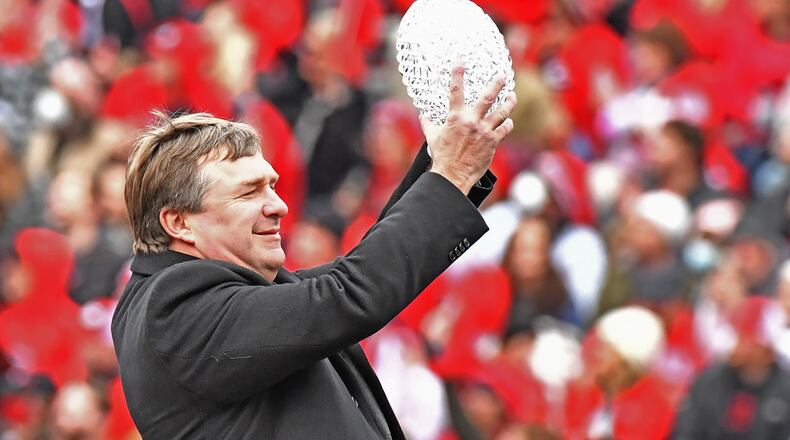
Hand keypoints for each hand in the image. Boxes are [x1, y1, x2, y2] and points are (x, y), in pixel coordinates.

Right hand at [421, 63, 516, 193]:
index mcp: (455, 118)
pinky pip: (504, 129)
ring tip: (512, 97)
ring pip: (502, 112)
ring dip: (509, 103)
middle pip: (487, 98)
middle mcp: (471, 121)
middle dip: (496, 84)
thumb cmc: (442, 156)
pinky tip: (508, 122)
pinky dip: (507, 124)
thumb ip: (428, 123)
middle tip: (503, 75)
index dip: (457, 73)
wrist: (452, 175)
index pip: (455, 90)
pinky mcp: (493, 142)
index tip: (461, 60)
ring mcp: (484, 131)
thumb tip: (423, 115)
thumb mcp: (432, 137)